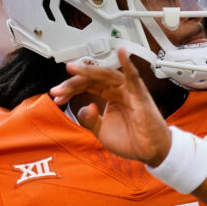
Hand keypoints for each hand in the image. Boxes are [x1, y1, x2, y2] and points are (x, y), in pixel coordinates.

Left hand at [49, 49, 171, 165]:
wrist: (149, 153)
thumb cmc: (131, 140)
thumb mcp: (102, 131)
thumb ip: (90, 119)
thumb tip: (85, 106)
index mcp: (110, 95)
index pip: (87, 85)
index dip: (70, 90)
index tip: (56, 97)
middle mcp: (118, 90)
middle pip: (93, 79)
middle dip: (73, 83)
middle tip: (58, 89)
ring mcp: (129, 91)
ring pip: (107, 75)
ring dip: (89, 72)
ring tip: (73, 69)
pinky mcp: (140, 96)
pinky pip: (134, 77)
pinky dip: (128, 64)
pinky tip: (121, 53)